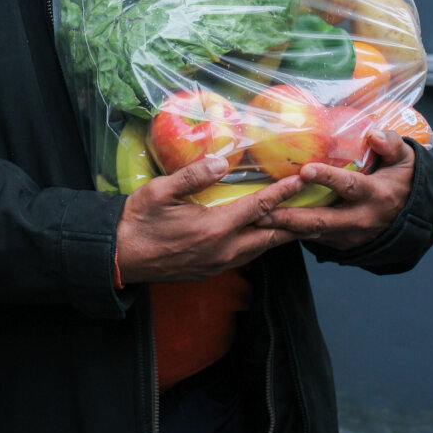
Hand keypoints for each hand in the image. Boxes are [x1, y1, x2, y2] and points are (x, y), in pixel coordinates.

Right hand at [116, 156, 305, 283]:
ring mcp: (217, 264)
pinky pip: (244, 257)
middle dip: (293, 222)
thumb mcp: (161, 191)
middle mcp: (222, 251)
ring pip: (259, 250)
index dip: (283, 193)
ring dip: (278, 235)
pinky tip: (261, 234)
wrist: (119, 256)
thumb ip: (193, 175)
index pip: (259, 208)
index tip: (301, 180)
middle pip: (270, 237)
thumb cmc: (138, 220)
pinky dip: (259, 244)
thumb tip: (221, 161)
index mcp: (214, 229)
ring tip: (295, 221)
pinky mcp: (209, 270)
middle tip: (313, 207)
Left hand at [255, 130, 415, 251]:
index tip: (306, 170)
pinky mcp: (340, 243)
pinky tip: (269, 224)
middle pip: (322, 220)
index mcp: (374, 195)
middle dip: (292, 216)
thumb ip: (390, 144)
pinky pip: (314, 238)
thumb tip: (373, 134)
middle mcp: (360, 219)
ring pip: (313, 233)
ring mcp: (349, 236)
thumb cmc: (402, 180)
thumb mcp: (405, 159)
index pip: (349, 186)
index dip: (327, 178)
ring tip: (257, 219)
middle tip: (265, 209)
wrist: (411, 216)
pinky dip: (291, 232)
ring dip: (285, 227)